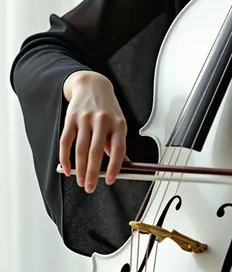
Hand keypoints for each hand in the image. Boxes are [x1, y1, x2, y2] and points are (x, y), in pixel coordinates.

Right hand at [60, 71, 128, 192]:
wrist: (92, 85)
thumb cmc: (107, 108)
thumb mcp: (118, 123)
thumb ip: (118, 145)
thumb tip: (125, 167)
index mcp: (118, 124)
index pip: (118, 149)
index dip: (114, 167)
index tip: (110, 181)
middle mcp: (103, 120)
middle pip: (96, 152)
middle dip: (92, 173)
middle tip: (90, 187)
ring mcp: (85, 118)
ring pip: (81, 149)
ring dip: (80, 169)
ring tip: (80, 181)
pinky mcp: (71, 118)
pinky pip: (66, 142)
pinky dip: (65, 158)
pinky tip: (68, 169)